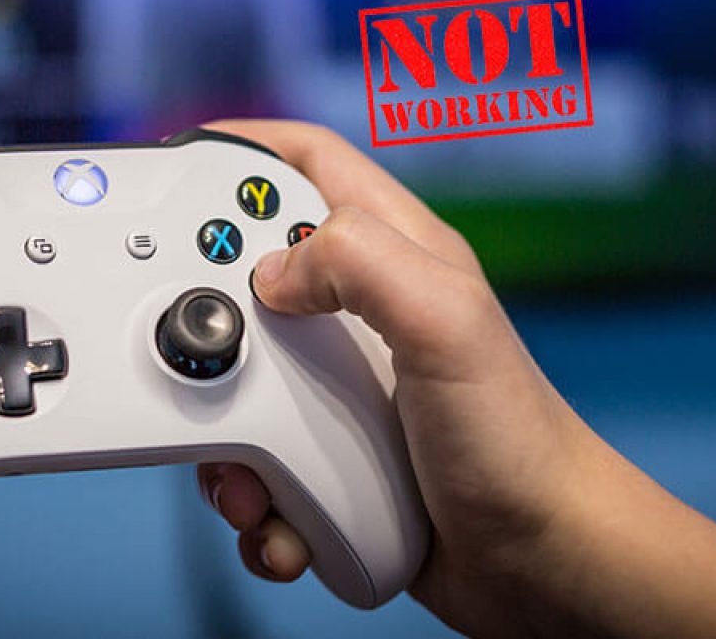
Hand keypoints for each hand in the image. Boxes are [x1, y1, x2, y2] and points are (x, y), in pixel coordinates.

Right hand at [196, 119, 715, 637]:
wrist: (538, 564)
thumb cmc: (517, 442)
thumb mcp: (447, 322)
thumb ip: (359, 262)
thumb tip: (268, 274)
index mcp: (395, 256)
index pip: (308, 165)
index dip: (242, 150)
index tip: (177, 162)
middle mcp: (360, 315)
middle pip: (247, 274)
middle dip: (209, 315)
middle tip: (195, 346)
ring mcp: (339, 389)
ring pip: (237, 381)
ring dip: (226, 435)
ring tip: (254, 476)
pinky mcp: (326, 456)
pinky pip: (257, 462)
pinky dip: (256, 498)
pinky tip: (285, 521)